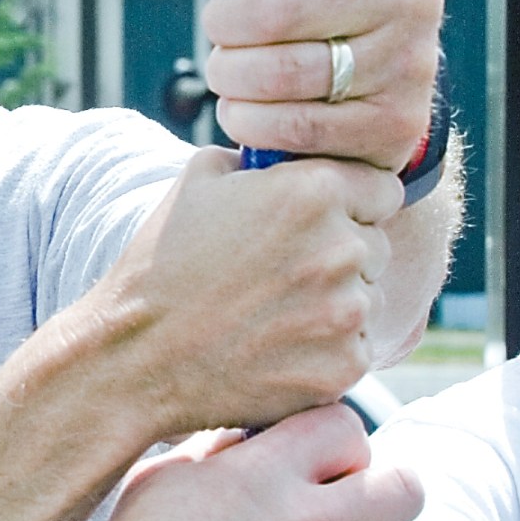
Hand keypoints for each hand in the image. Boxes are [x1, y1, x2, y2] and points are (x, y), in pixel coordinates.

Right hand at [78, 147, 400, 433]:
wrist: (137, 356)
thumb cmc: (162, 265)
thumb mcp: (198, 182)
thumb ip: (256, 158)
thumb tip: (281, 154)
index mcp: (313, 191)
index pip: (382, 188)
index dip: (352, 203)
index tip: (321, 222)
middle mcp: (341, 247)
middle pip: (378, 245)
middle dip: (342, 256)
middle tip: (284, 275)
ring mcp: (346, 312)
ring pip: (369, 299)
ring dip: (335, 305)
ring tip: (273, 314)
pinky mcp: (343, 367)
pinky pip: (355, 350)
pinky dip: (326, 352)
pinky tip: (276, 349)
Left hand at [175, 0, 441, 173]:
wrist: (370, 80)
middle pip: (281, 9)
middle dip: (225, 22)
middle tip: (220, 28)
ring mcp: (409, 65)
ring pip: (283, 73)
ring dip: (230, 74)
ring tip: (227, 68)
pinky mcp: (393, 125)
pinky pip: (296, 126)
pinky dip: (249, 121)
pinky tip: (243, 108)